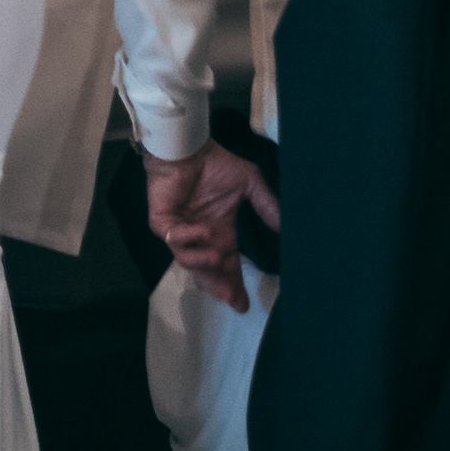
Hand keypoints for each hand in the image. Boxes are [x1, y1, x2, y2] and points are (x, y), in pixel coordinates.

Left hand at [144, 143, 279, 309]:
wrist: (189, 146)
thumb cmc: (216, 164)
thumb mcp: (250, 185)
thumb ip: (267, 206)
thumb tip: (287, 229)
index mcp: (219, 234)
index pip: (228, 268)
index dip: (235, 286)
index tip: (245, 304)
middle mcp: (200, 238)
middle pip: (208, 272)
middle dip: (219, 286)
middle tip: (232, 297)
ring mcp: (180, 231)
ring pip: (188, 260)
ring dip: (204, 264)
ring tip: (220, 260)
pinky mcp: (162, 221)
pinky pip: (172, 238)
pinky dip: (189, 238)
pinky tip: (204, 232)